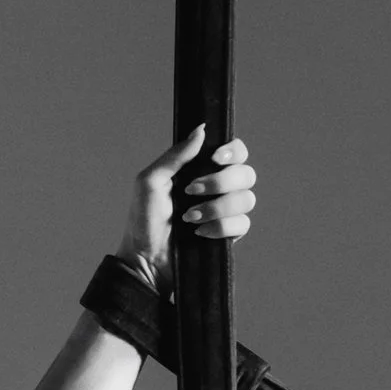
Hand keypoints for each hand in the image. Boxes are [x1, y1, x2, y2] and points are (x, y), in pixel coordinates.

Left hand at [123, 126, 255, 280]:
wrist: (145, 259)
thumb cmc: (143, 219)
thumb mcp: (151, 180)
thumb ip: (177, 155)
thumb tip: (202, 130)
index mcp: (201, 169)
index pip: (236, 151)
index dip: (234, 151)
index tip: (215, 158)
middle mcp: (218, 188)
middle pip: (247, 173)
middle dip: (221, 182)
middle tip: (192, 191)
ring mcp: (225, 212)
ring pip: (247, 199)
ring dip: (217, 207)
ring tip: (190, 218)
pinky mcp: (228, 235)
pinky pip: (242, 224)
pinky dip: (220, 227)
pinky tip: (199, 233)